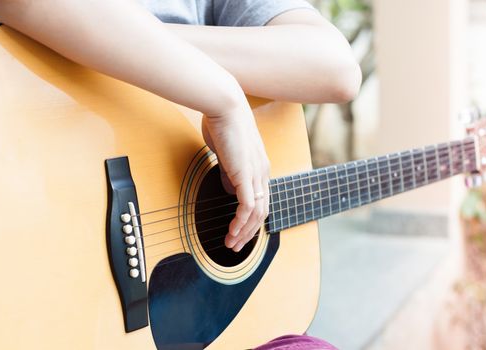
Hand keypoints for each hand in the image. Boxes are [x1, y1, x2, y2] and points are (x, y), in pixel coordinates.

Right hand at [202, 101, 269, 251]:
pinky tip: (233, 231)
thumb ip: (229, 172)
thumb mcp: (227, 153)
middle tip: (236, 246)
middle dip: (249, 233)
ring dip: (244, 232)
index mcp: (259, 167)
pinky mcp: (245, 174)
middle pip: (262, 212)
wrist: (225, 105)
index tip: (239, 231)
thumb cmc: (222, 123)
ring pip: (257, 213)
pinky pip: (247, 205)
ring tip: (232, 244)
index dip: (251, 219)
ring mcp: (256, 174)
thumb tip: (228, 189)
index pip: (261, 200)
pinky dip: (241, 222)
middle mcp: (262, 173)